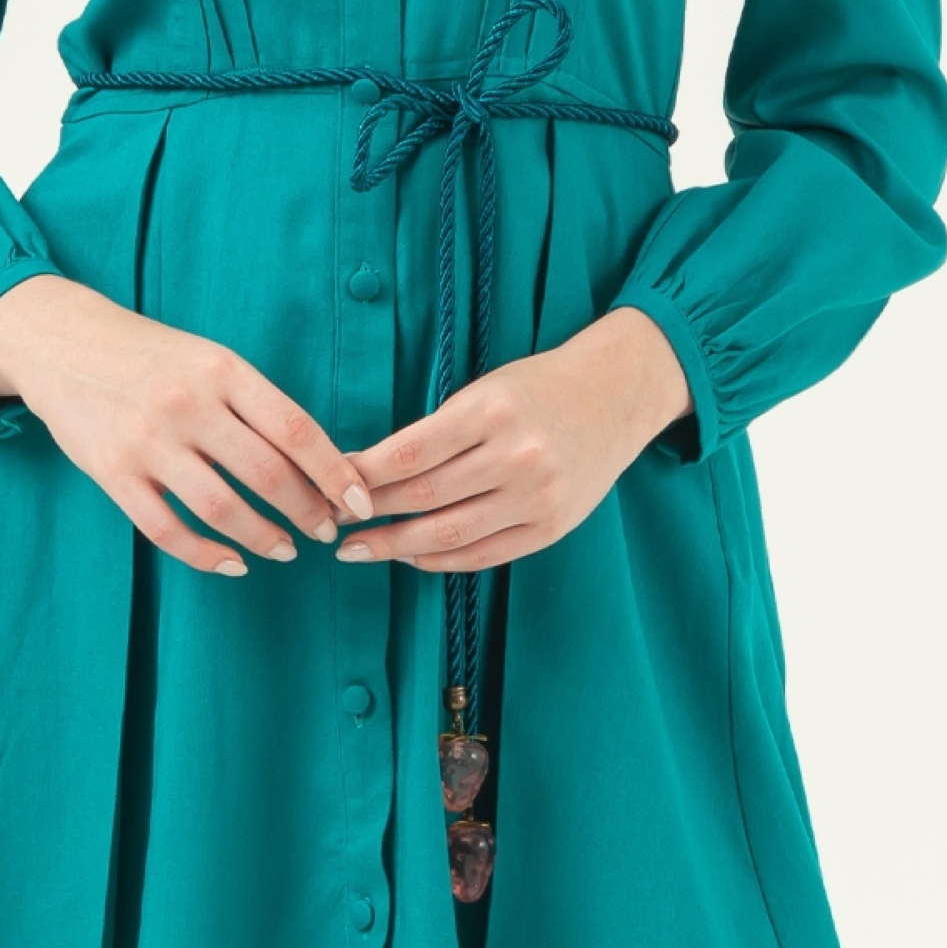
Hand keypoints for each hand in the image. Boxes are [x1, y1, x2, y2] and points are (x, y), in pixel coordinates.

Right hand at [0, 275, 373, 577]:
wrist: (62, 343)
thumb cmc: (150, 355)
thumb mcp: (208, 358)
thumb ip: (253, 403)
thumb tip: (316, 462)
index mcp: (221, 369)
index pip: (294, 429)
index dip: (333, 472)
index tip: (358, 501)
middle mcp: (186, 404)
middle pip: (265, 473)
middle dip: (306, 511)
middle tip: (324, 531)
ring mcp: (147, 441)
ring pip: (221, 508)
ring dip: (263, 538)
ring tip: (284, 549)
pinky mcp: (112, 473)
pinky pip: (166, 530)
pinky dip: (206, 555)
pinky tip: (232, 563)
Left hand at [332, 307, 693, 572]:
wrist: (616, 395)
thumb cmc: (537, 387)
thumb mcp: (485, 390)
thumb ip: (437, 431)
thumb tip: (366, 471)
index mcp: (493, 411)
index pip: (410, 455)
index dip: (363, 477)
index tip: (330, 487)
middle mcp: (518, 456)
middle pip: (425, 497)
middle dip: (370, 515)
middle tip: (330, 525)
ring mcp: (539, 496)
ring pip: (451, 534)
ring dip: (396, 547)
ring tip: (359, 550)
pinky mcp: (553, 526)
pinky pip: (486, 554)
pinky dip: (441, 560)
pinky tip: (411, 556)